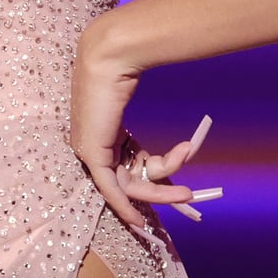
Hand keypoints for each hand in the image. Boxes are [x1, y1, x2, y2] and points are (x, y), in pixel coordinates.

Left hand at [71, 39, 221, 228]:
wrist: (109, 57)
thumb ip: (148, 114)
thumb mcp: (136, 97)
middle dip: (160, 190)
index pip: (129, 163)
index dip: (153, 177)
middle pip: (130, 178)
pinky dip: (123, 206)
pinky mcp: (91, 153)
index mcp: (103, 130)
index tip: (176, 181)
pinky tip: (138, 220)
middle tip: (188, 195)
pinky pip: (109, 189)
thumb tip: (169, 118)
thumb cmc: (122, 67)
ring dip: (159, 192)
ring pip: (128, 184)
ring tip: (187, 190)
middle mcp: (93, 143)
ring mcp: (89, 149)